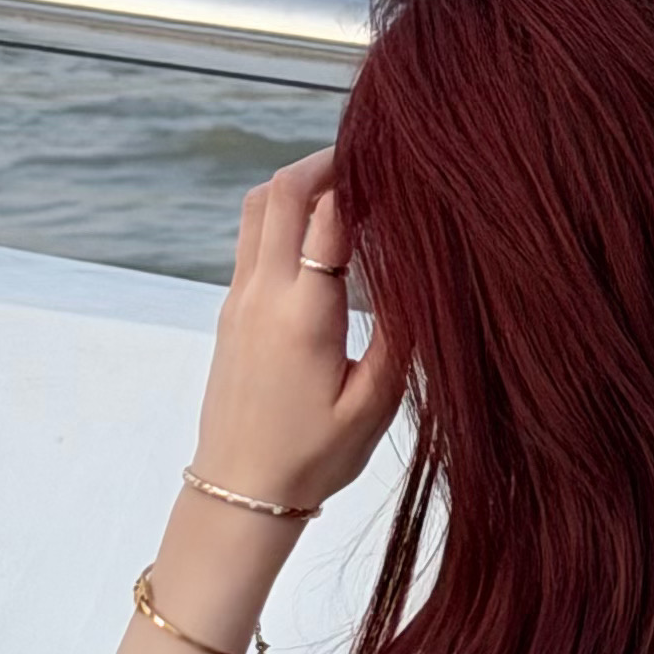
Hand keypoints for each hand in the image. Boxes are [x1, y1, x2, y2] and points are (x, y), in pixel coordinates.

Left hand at [190, 153, 403, 516]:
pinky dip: (283, 216)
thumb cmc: (313, 456)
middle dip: (323, 163)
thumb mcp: (375, 402)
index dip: (360, 178)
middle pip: (278, 192)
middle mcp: (262, 294)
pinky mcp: (230, 312)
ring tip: (345, 189)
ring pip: (257, 209)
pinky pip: (252, 240)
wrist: (240, 493)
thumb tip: (423, 273)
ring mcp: (238, 300)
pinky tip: (320, 235)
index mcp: (302, 313)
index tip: (395, 167)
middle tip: (367, 160)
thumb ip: (401, 333)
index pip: (327, 215)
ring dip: (297, 186)